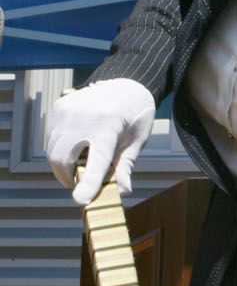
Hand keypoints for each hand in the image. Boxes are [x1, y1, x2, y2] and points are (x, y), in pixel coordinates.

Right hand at [45, 79, 155, 204]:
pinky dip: (59, 149)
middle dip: (68, 178)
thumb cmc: (134, 116)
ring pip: (52, 151)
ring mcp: (67, 111)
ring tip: (80, 163)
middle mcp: (83, 117)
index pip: (96, 161)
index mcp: (108, 127)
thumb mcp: (137, 141)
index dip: (88, 182)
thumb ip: (126, 166)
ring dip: (62, 165)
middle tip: (80, 184)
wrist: (125, 84)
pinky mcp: (58, 108)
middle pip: (62, 160)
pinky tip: (75, 145)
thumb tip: (123, 191)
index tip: (80, 200)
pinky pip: (51, 138)